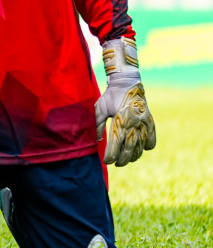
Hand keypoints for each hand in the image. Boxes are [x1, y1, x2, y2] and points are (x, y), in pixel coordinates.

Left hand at [95, 38, 156, 165]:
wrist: (127, 82)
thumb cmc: (110, 96)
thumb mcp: (100, 109)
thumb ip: (98, 125)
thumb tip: (96, 140)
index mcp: (121, 121)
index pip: (116, 144)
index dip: (112, 155)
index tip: (107, 161)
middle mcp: (134, 124)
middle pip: (130, 149)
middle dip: (122, 159)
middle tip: (117, 164)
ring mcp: (143, 123)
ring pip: (141, 146)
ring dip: (134, 155)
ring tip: (127, 160)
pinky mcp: (149, 120)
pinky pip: (152, 137)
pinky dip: (148, 145)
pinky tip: (143, 149)